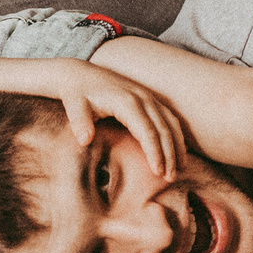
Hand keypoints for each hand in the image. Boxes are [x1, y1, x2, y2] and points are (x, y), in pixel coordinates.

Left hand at [30, 62, 185, 181]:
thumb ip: (79, 122)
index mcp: (126, 102)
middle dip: (170, 154)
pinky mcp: (149, 99)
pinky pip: (169, 118)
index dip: (154, 152)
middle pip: (164, 129)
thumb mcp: (74, 106)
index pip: (147, 131)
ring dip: (177, 146)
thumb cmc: (77, 93)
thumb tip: (84, 140)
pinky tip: (176, 152)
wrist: (80, 74)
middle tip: (170, 178)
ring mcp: (148, 97)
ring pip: (171, 123)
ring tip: (179, 169)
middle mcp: (142, 98)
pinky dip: (175, 136)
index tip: (157, 172)